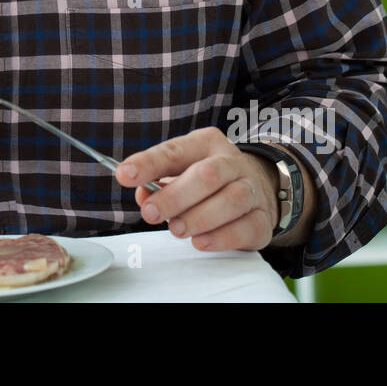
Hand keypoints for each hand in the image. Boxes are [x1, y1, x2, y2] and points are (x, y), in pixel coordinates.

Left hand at [115, 127, 280, 251]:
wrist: (256, 187)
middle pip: (207, 175)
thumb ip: (157, 182)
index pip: (174, 151)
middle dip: (175, 196)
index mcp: (206, 143)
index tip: (124, 175)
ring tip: (176, 230)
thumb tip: (144, 196)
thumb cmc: (206, 181)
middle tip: (150, 214)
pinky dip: (222, 237)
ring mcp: (252, 190)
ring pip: (231, 200)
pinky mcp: (262, 219)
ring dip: (199, 218)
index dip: (148, 163)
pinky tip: (201, 242)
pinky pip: (247, 227)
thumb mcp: (180, 171)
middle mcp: (232, 162)